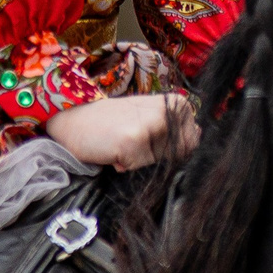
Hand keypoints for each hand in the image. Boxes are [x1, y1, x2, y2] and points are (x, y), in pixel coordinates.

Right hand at [43, 94, 199, 171]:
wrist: (73, 119)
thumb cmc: (111, 121)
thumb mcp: (148, 117)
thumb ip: (175, 129)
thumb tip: (199, 139)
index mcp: (176, 104)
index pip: (194, 143)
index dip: (172, 151)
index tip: (151, 141)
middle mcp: (167, 112)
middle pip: (180, 156)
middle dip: (158, 159)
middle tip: (135, 143)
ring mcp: (151, 126)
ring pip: (160, 165)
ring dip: (141, 163)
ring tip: (123, 146)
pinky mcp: (133, 142)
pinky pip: (138, 168)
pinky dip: (125, 166)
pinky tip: (113, 151)